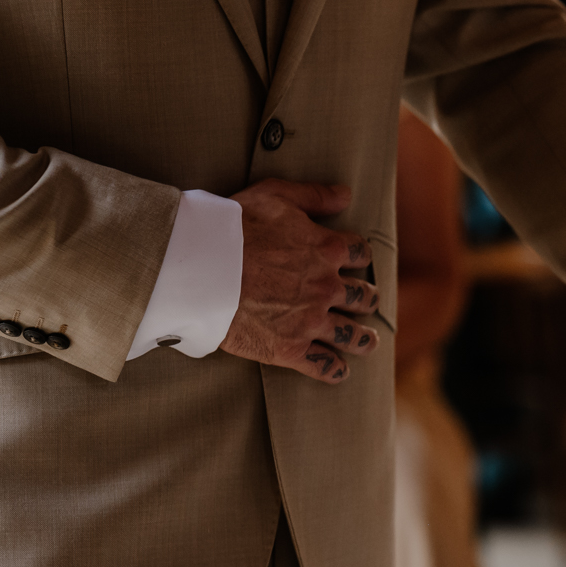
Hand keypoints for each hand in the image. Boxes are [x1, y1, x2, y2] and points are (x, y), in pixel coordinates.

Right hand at [219, 180, 379, 382]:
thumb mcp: (276, 195)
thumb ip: (314, 195)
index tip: (355, 262)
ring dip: (363, 340)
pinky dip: (334, 370)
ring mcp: (310, 320)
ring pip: (352, 335)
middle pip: (363, 297)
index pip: (360, 253)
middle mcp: (326, 287)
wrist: (198, 267)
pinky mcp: (290, 348)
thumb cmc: (231, 227)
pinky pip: (323, 366)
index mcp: (327, 250)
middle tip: (364, 303)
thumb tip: (346, 195)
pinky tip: (339, 371)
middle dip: (365, 299)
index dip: (358, 256)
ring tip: (367, 343)